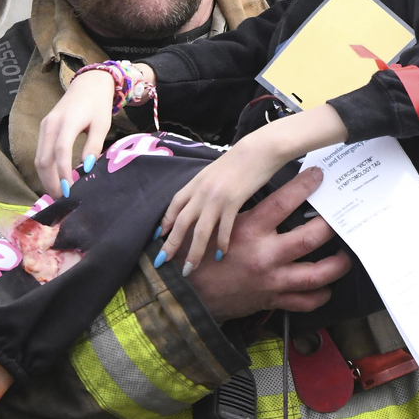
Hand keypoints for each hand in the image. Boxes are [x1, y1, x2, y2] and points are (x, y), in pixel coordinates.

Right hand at [35, 68, 121, 197]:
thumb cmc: (97, 105)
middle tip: (62, 200)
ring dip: (46, 178)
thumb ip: (93, 146)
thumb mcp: (102, 125)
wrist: (88, 85)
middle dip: (50, 182)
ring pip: (38, 158)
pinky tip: (55, 179)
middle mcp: (50, 124)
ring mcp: (44, 126)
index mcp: (67, 121)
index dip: (63, 173)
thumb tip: (86, 169)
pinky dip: (46, 169)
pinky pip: (40, 152)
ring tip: (58, 194)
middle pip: (43, 158)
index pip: (60, 151)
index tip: (70, 191)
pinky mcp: (43, 129)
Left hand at [157, 130, 286, 276]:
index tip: (158, 238)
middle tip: (162, 262)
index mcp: (195, 183)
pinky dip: (221, 243)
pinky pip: (224, 228)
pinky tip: (220, 255)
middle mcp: (201, 191)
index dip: (165, 222)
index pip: (174, 206)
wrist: (260, 149)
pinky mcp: (234, 201)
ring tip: (189, 269)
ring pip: (200, 231)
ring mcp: (216, 197)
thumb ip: (204, 187)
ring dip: (193, 252)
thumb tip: (199, 202)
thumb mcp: (215, 172)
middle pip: (181, 222)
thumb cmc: (240, 161)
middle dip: (170, 244)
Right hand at [184, 168, 350, 321]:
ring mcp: (271, 280)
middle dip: (330, 226)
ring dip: (336, 265)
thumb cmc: (197, 256)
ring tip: (345, 257)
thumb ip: (237, 210)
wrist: (185, 295)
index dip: (303, 186)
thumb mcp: (213, 226)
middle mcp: (264, 255)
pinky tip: (327, 287)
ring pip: (316, 275)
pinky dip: (319, 296)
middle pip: (309, 239)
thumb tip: (256, 187)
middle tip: (341, 216)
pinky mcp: (271, 300)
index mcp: (248, 231)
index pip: (282, 203)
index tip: (318, 175)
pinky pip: (303, 301)